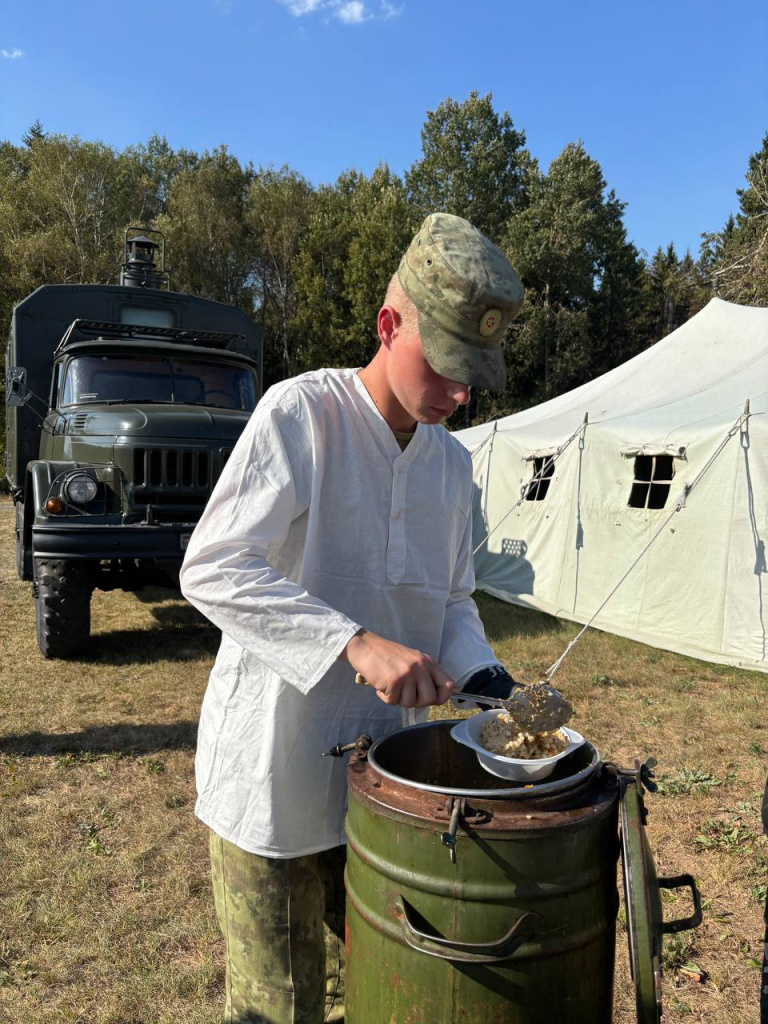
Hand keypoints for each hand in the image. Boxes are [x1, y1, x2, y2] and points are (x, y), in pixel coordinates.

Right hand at [338, 630, 453, 708]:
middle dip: (416, 702)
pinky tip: (380, 684)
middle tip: (404, 694)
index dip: (441, 697)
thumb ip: (424, 675)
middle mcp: (420, 667)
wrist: (364, 646)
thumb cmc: (386, 655)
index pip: (448, 684)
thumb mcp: (411, 660)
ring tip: (389, 685)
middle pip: (429, 699)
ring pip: (409, 703)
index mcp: (428, 662)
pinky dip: (384, 697)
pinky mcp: (393, 681)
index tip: (431, 700)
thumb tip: (434, 698)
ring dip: (397, 699)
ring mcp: (407, 674)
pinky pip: (392, 702)